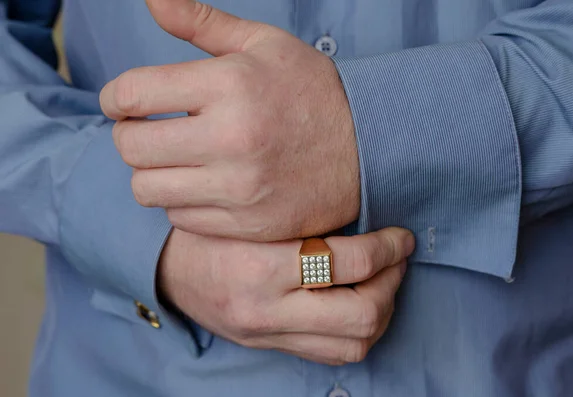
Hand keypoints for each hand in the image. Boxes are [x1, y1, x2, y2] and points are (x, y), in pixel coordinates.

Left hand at [100, 0, 359, 241]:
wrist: (368, 148)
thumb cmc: (313, 91)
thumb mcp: (264, 44)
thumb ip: (203, 22)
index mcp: (231, 84)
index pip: (132, 93)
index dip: (115, 97)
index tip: (123, 102)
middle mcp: (232, 139)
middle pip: (131, 147)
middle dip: (128, 134)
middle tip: (147, 129)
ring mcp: (240, 188)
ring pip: (147, 188)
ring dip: (151, 171)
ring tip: (176, 158)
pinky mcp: (247, 224)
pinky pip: (181, 218)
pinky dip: (181, 200)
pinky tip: (204, 184)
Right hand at [158, 227, 414, 364]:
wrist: (166, 271)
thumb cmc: (208, 230)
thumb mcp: (248, 211)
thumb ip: (301, 214)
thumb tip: (364, 207)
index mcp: (261, 268)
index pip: (350, 264)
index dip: (388, 248)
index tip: (401, 236)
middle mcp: (267, 311)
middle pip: (361, 315)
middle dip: (393, 284)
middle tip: (397, 259)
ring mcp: (269, 336)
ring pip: (353, 345)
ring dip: (382, 312)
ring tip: (384, 281)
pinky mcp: (271, 347)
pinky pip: (331, 355)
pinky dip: (358, 331)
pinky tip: (361, 303)